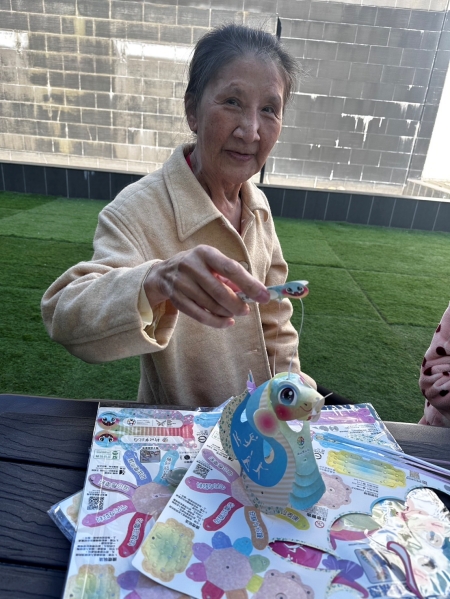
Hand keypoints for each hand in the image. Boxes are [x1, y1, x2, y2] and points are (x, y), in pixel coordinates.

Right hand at [143, 245, 269, 327]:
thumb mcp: (212, 263)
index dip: (249, 284)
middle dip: (237, 304)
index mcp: (205, 253)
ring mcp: (181, 283)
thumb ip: (230, 277)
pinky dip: (217, 322)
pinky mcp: (176, 299)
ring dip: (227, 312)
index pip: (231, 268)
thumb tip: (252, 293)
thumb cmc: (198, 267)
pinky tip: (227, 322)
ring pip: (211, 305)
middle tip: (246, 310)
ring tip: (235, 313)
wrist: (163, 273)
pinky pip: (200, 315)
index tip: (264, 296)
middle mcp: (191, 266)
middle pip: (220, 291)